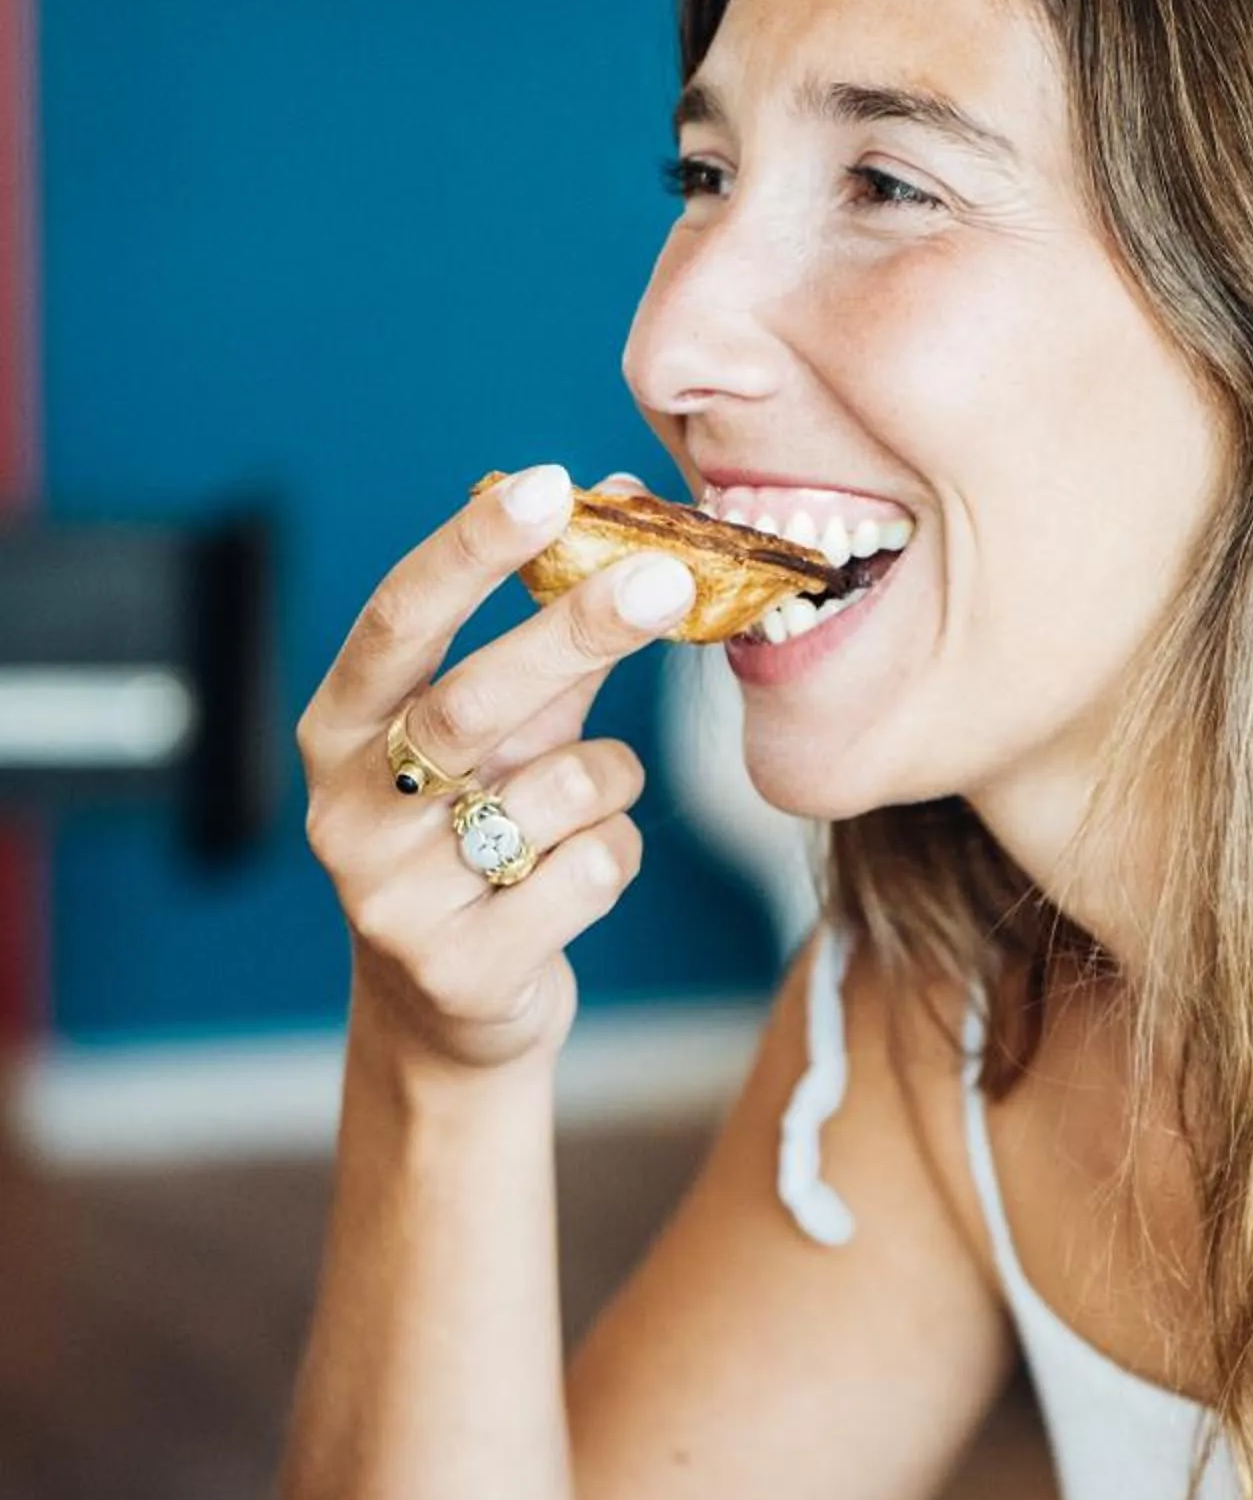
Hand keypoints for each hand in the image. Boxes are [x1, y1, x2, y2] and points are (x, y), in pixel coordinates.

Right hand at [299, 465, 697, 1074]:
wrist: (452, 1014)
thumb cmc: (481, 842)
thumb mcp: (503, 740)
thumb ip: (554, 636)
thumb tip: (631, 502)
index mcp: (339, 730)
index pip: (397, 619)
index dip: (470, 549)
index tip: (547, 485)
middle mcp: (346, 809)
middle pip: (474, 702)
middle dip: (576, 633)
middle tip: (667, 579)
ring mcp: (392, 897)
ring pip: (558, 792)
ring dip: (610, 781)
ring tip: (589, 804)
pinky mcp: (458, 969)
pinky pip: (591, 871)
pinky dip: (615, 856)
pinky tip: (578, 876)